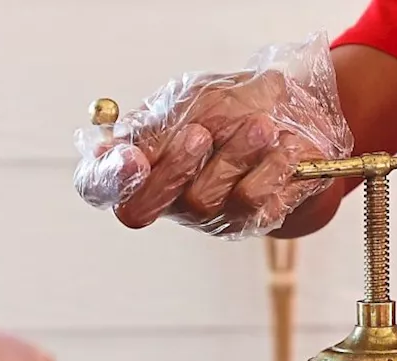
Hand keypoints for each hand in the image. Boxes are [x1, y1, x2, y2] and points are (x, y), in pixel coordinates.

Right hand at [74, 33, 351, 237]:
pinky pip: (253, 201)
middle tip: (200, 133)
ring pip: (203, 201)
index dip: (107, 179)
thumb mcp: (193, 101)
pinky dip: (270, 166)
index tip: (131, 158)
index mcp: (140, 162)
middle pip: (141, 208)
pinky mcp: (249, 222)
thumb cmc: (234, 104)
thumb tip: (109, 150)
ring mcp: (207, 216)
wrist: (299, 111)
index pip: (97, 186)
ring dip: (235, 156)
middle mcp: (166, 197)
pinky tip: (283, 145)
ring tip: (262, 127)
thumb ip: (156, 128)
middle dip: (172, 168)